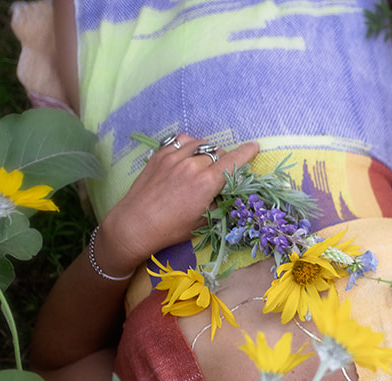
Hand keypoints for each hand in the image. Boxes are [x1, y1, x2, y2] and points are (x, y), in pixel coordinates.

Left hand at [101, 133, 257, 267]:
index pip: (233, 161)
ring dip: (206, 151)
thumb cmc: (171, 229)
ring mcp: (174, 157)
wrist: (136, 224)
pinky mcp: (160, 154)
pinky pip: (181, 140)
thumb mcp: (202, 220)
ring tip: (203, 162)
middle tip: (218, 173)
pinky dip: (190, 144)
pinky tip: (188, 154)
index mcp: (207, 183)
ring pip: (201, 144)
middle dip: (223, 160)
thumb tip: (225, 190)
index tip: (254, 146)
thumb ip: (217, 201)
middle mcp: (192, 165)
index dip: (247, 152)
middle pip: (217, 153)